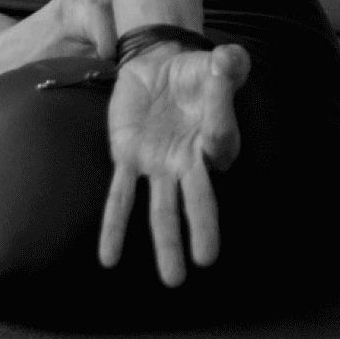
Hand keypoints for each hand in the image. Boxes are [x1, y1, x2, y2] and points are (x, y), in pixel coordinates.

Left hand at [98, 40, 250, 285]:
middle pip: (196, 197)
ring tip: (172, 278)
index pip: (219, 144)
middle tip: (206, 258)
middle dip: (200, 227)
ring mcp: (158, 164)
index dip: (218, 137)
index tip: (216, 140)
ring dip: (166, 242)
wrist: (158, 65)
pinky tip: (108, 258)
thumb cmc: (195, 71)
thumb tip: (231, 60)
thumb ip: (227, 64)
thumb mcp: (215, 62)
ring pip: (162, 207)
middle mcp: (188, 160)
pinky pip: (120, 196)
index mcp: (215, 137)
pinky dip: (114, 226)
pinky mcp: (128, 157)